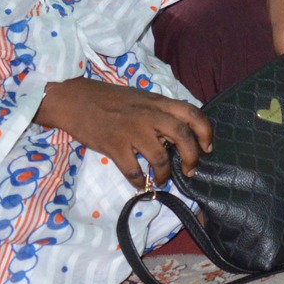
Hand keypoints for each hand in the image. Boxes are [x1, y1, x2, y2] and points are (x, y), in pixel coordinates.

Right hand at [35, 77, 212, 189]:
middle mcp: (149, 116)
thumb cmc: (111, 99)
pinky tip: (140, 183)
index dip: (206, 132)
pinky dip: (140, 181)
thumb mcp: (142, 99)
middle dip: (192, 157)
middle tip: (190, 170)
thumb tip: (180, 135)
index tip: (208, 148)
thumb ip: (161, 113)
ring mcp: (132, 131)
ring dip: (165, 174)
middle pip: (182, 136)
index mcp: (158, 102)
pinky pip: (133, 170)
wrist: (76, 100)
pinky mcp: (114, 146)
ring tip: (163, 180)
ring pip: (160, 157)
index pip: (192, 114)